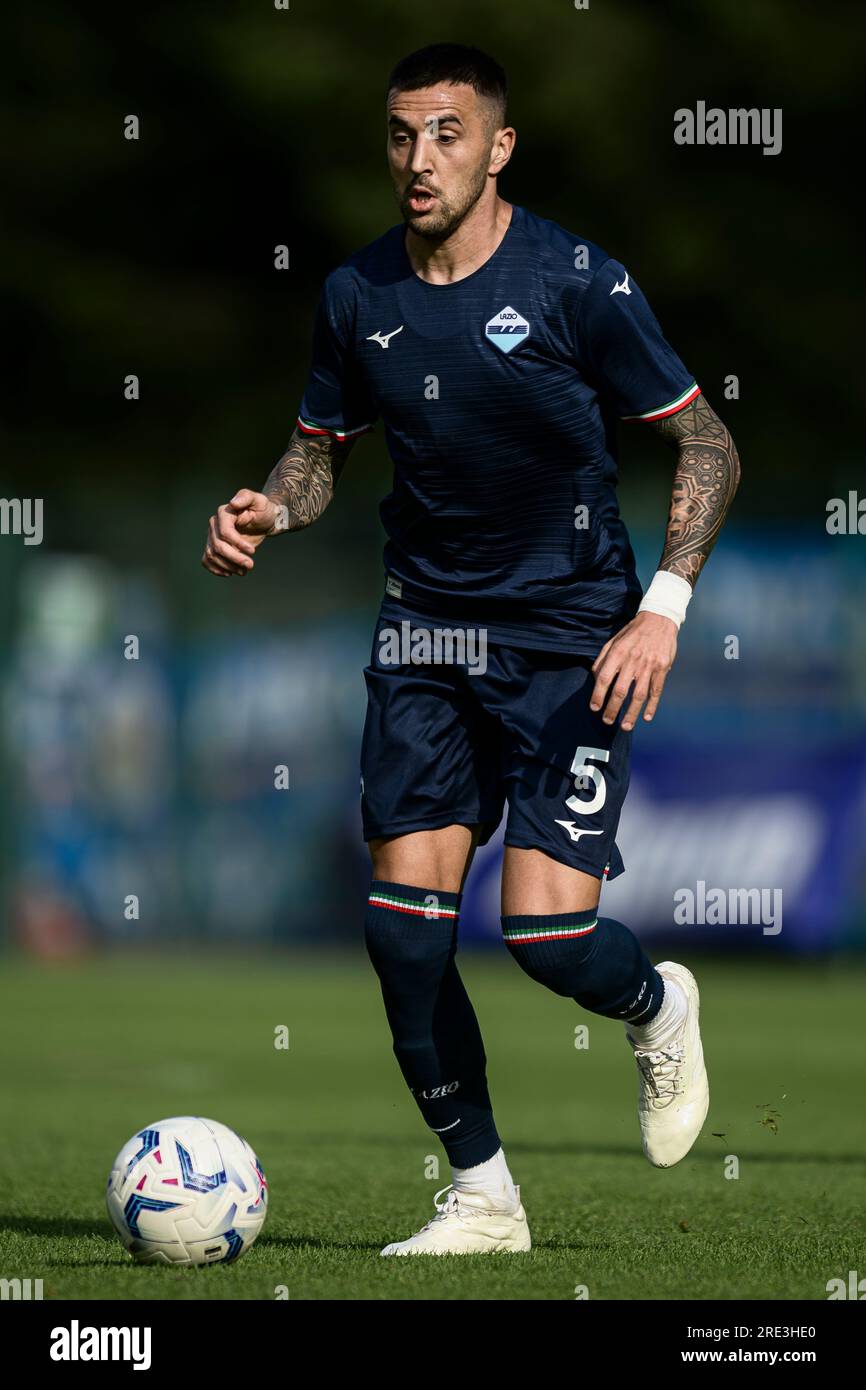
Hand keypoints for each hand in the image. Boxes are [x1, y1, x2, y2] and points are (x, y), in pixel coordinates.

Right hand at [201, 490, 277, 577]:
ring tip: (244, 570)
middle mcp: (214, 524)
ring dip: (228, 566)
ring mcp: (212, 536)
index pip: (225, 533)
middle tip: (250, 565)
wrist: (263, 520)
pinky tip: (230, 573)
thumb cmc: (262, 509)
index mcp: (224, 513)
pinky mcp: (214, 546)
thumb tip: (232, 502)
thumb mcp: (259, 500)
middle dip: (234, 558)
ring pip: (212, 555)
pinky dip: (216, 569)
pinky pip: (207, 560)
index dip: (237, 544)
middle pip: (218, 546)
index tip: (253, 551)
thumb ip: (246, 497)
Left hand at [590, 611, 677, 730]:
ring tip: (626, 726)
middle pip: (620, 691)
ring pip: (639, 695)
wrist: (659, 619)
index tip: (594, 708)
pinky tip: (646, 717)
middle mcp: (633, 660)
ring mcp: (649, 666)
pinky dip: (652, 706)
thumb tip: (595, 679)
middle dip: (612, 709)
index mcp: (618, 653)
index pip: (604, 678)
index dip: (598, 695)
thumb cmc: (633, 632)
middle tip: (607, 721)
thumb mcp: (614, 640)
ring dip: (631, 713)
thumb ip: (603, 659)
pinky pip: (656, 691)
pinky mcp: (662, 668)